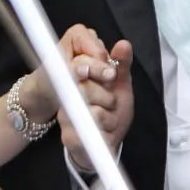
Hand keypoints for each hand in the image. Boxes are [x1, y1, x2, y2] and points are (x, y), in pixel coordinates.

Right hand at [55, 24, 133, 170]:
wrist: (105, 145)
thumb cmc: (111, 112)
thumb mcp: (119, 86)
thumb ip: (121, 65)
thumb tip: (123, 43)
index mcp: (75, 80)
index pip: (80, 66)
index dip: (96, 68)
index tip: (111, 76)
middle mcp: (65, 96)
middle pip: (85, 86)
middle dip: (107, 95)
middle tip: (112, 102)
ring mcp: (65, 115)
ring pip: (91, 106)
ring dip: (110, 113)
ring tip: (110, 117)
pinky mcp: (68, 135)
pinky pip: (93, 126)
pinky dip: (107, 126)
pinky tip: (107, 129)